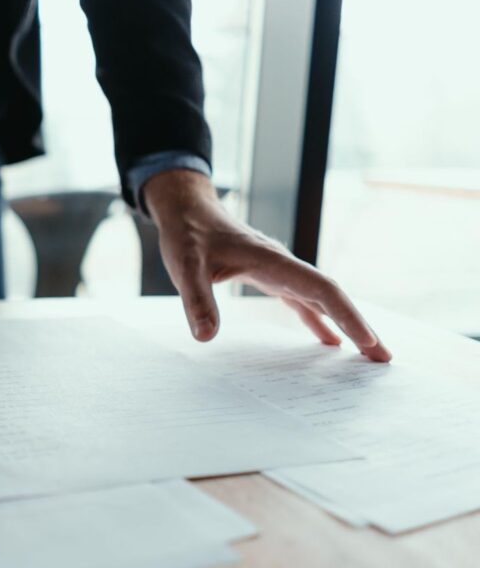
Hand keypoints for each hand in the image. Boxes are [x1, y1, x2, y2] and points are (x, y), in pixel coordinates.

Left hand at [143, 169, 390, 361]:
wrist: (187, 209)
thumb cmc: (187, 233)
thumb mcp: (184, 267)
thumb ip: (196, 300)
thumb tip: (205, 337)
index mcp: (272, 260)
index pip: (321, 289)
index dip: (347, 315)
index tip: (367, 341)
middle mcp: (283, 264)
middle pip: (332, 296)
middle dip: (359, 325)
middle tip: (383, 358)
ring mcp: (279, 270)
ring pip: (321, 299)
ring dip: (345, 324)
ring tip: (368, 354)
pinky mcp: (269, 275)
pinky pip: (302, 300)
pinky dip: (318, 319)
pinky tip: (328, 340)